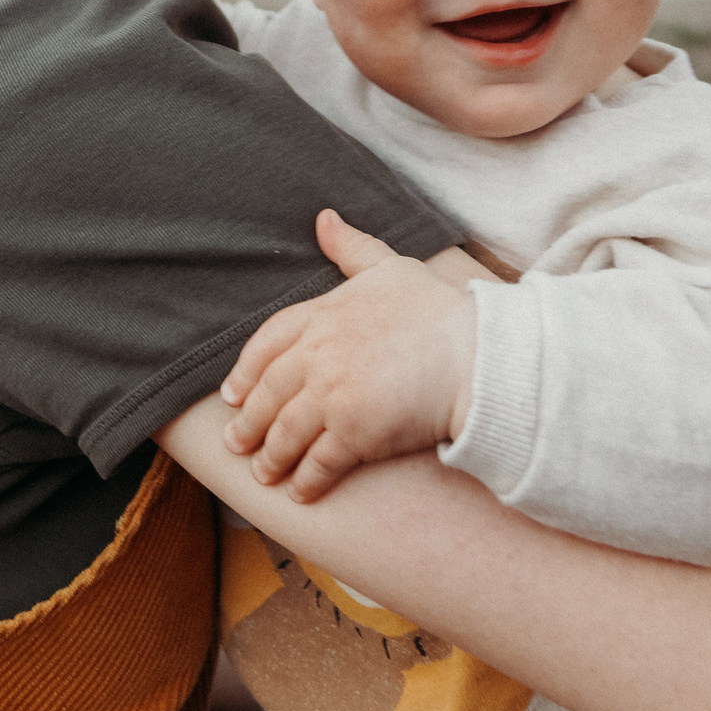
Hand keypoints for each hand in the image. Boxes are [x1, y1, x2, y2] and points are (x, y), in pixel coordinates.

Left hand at [220, 209, 477, 500]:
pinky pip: (319, 463)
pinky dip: (306, 481)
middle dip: (249, 423)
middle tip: (237, 443)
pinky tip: (301, 492)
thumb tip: (324, 218)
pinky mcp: (353, 434)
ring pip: (286, 433)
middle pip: (268, 394)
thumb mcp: (390, 267)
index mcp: (322, 315)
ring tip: (264, 473)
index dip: (245, 372)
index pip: (265, 344)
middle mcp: (318, 356)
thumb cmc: (438, 310)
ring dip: (271, 458)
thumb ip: (352, 247)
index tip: (233, 394)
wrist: (477, 355)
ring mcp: (332, 396)